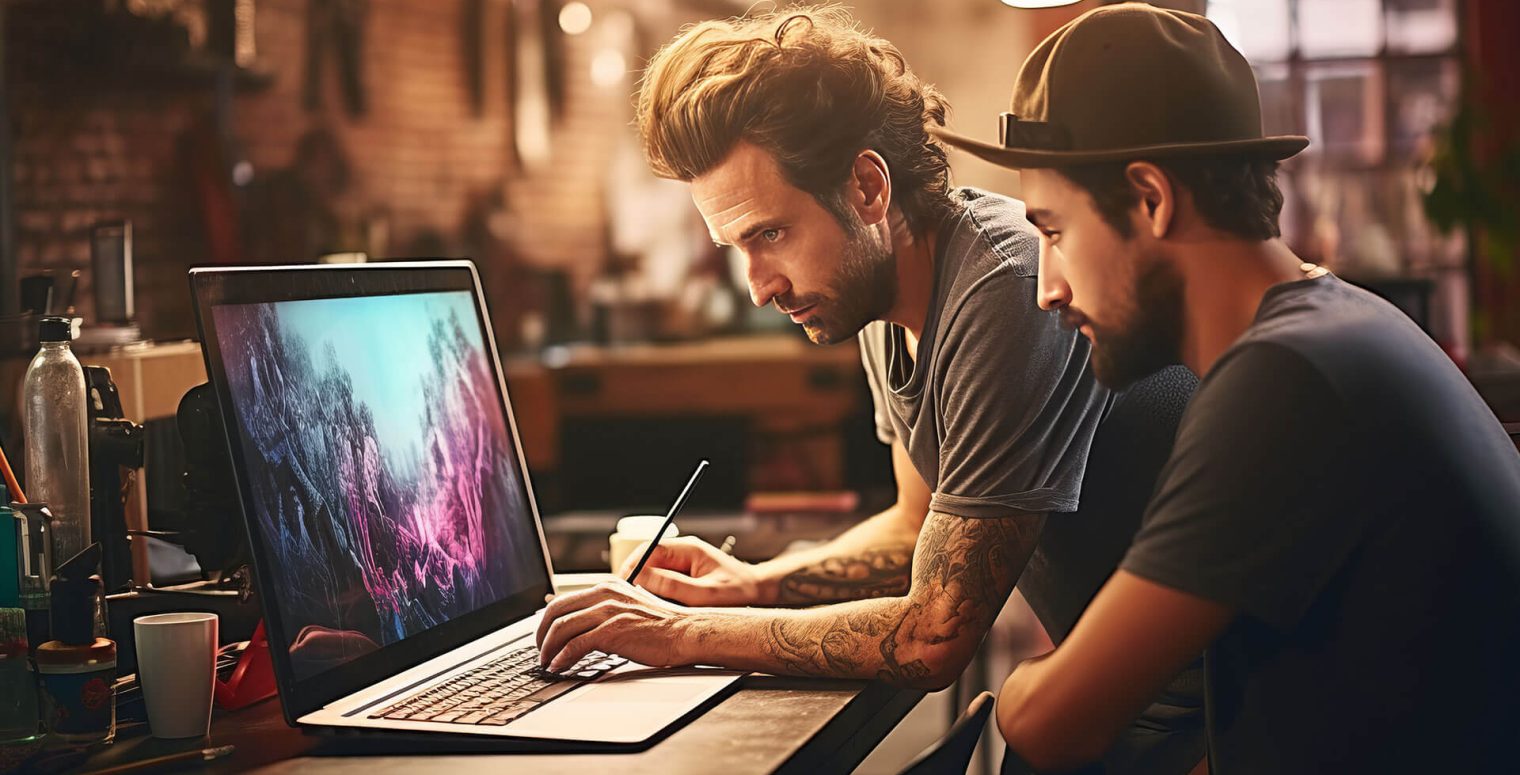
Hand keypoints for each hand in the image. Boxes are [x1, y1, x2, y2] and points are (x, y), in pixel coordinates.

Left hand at [535, 580, 694, 671]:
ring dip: (548, 649)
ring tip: (547, 662)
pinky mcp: (612, 631)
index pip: (562, 600)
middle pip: (556, 611)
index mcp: (606, 586)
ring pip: (562, 628)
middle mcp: (604, 594)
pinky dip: (562, 658)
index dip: (546, 621)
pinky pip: (576, 645)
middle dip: (541, 634)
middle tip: (540, 652)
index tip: (543, 636)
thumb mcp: (629, 606)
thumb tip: (581, 625)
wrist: (685, 632)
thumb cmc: (662, 625)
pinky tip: (559, 666)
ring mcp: (607, 612)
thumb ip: (605, 609)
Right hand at [619, 535, 770, 605]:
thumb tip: (642, 579)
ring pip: (652, 574)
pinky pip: (662, 584)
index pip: (650, 550)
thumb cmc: (741, 591)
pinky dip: (655, 595)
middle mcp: (683, 553)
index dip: (632, 566)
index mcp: (689, 548)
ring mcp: (683, 565)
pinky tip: (655, 609)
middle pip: (647, 561)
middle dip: (634, 579)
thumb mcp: (707, 594)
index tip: (622, 584)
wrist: (760, 593)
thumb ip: (675, 586)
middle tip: (626, 600)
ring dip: (644, 589)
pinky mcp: (684, 578)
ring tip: (639, 606)